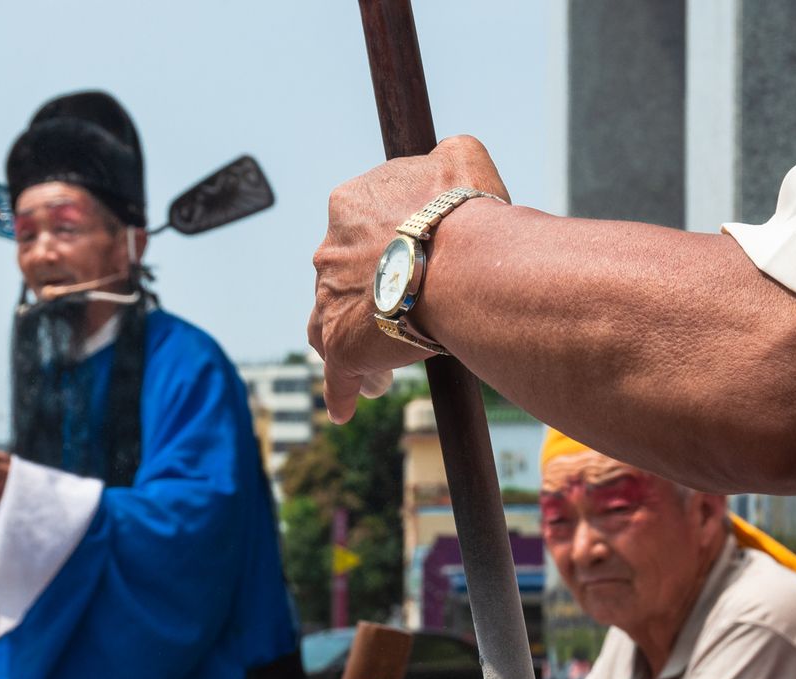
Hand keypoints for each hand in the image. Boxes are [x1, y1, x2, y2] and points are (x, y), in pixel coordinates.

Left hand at [308, 135, 509, 422]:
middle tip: (401, 313)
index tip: (407, 262)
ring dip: (354, 339)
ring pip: (331, 323)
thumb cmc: (467, 212)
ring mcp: (330, 300)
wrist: (465, 263)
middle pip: (342, 278)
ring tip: (378, 363)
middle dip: (369, 295)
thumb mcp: (462, 158)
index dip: (385, 247)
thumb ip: (448, 159)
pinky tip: (348, 403)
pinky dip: (342, 388)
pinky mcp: (341, 346)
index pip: (359, 227)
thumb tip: (449, 162)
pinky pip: (336, 374)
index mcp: (350, 204)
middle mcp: (329, 252)